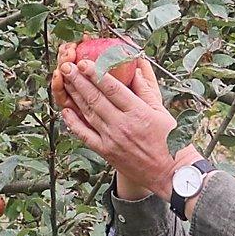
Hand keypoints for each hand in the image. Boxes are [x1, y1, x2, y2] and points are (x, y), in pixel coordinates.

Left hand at [54, 54, 183, 198]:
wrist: (169, 173)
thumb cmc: (169, 141)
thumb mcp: (161, 112)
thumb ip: (146, 91)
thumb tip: (135, 70)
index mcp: (138, 112)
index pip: (113, 88)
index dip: (96, 73)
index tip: (84, 62)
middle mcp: (122, 125)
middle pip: (96, 98)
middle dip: (79, 80)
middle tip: (67, 66)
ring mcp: (112, 140)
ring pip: (88, 113)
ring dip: (75, 96)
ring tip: (65, 81)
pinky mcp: (106, 152)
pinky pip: (85, 135)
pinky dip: (73, 123)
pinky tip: (66, 111)